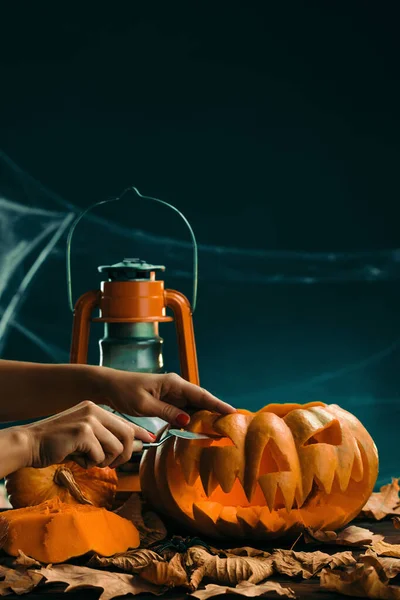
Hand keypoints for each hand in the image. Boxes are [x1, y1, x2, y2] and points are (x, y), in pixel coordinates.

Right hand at [22, 401, 154, 469]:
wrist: (29, 443)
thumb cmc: (57, 443)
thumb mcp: (84, 436)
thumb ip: (106, 438)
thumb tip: (134, 446)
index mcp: (95, 409)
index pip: (125, 421)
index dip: (140, 432)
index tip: (151, 439)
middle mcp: (94, 410)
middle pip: (127, 434)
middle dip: (124, 454)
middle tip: (111, 464)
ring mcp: (89, 420)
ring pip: (116, 447)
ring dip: (104, 460)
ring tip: (87, 459)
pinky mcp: (82, 433)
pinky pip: (99, 456)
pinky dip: (90, 463)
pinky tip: (77, 458)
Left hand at [98, 370, 235, 427]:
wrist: (110, 386)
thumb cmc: (124, 392)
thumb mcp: (144, 404)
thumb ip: (166, 412)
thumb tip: (188, 420)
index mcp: (173, 383)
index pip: (200, 395)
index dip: (217, 404)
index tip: (232, 412)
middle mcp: (176, 387)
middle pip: (201, 401)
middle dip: (216, 412)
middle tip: (231, 425)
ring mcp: (172, 394)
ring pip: (193, 407)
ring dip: (205, 417)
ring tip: (220, 429)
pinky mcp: (167, 401)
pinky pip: (184, 411)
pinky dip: (192, 419)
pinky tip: (199, 429)